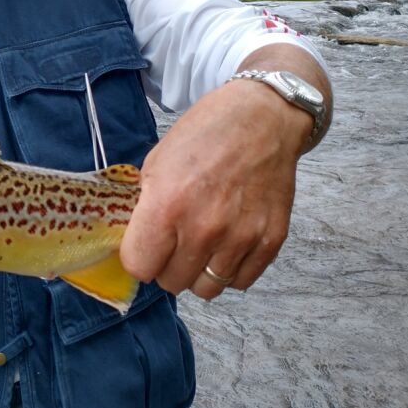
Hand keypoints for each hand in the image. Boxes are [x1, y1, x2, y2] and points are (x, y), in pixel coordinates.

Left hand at [120, 45, 328, 299]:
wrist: (261, 118)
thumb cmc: (203, 135)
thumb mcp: (156, 162)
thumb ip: (145, 207)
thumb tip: (137, 241)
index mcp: (167, 206)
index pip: (139, 267)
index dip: (139, 256)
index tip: (145, 244)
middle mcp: (203, 230)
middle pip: (171, 282)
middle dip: (166, 264)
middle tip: (173, 241)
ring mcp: (240, 239)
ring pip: (206, 289)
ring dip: (198, 271)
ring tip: (200, 244)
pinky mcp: (270, 242)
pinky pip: (240, 281)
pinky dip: (229, 269)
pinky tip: (226, 244)